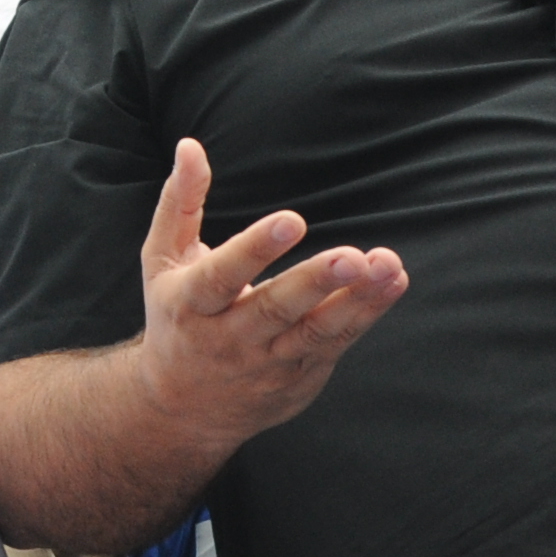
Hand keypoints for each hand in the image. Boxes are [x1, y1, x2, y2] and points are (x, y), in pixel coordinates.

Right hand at [131, 138, 406, 457]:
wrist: (180, 411)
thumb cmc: (176, 317)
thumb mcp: (163, 260)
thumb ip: (180, 203)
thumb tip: (190, 146)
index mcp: (191, 304)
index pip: (222, 276)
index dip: (255, 250)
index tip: (292, 220)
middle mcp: (229, 338)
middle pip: (275, 309)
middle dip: (315, 282)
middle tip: (352, 255)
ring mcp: (268, 362)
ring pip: (316, 332)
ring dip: (357, 301)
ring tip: (389, 267)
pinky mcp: (300, 375)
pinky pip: (337, 342)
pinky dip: (366, 313)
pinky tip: (393, 283)